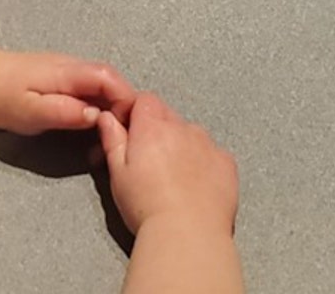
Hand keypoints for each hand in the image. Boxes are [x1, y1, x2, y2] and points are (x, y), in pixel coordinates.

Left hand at [0, 50, 137, 134]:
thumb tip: (95, 115)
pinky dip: (102, 109)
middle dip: (124, 108)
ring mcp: (74, 71)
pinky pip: (96, 91)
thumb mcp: (30, 111)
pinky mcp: (70, 80)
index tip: (125, 126)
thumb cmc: (5, 98)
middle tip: (120, 138)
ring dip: (114, 110)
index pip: (109, 77)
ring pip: (107, 87)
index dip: (124, 99)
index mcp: (68, 71)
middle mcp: (76, 66)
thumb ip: (62, 112)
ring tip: (109, 138)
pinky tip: (96, 129)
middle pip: (114, 81)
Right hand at [97, 92, 237, 239]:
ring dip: (181, 145)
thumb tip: (107, 118)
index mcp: (152, 127)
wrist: (187, 235)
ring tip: (173, 178)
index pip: (144, 100)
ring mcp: (208, 145)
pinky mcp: (227, 164)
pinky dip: (204, 162)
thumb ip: (113, 139)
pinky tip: (195, 185)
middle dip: (157, 130)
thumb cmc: (147, 207)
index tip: (128, 132)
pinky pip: (213, 153)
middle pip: (167, 115)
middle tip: (147, 162)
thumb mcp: (117, 173)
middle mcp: (183, 128)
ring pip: (191, 134)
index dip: (134, 113)